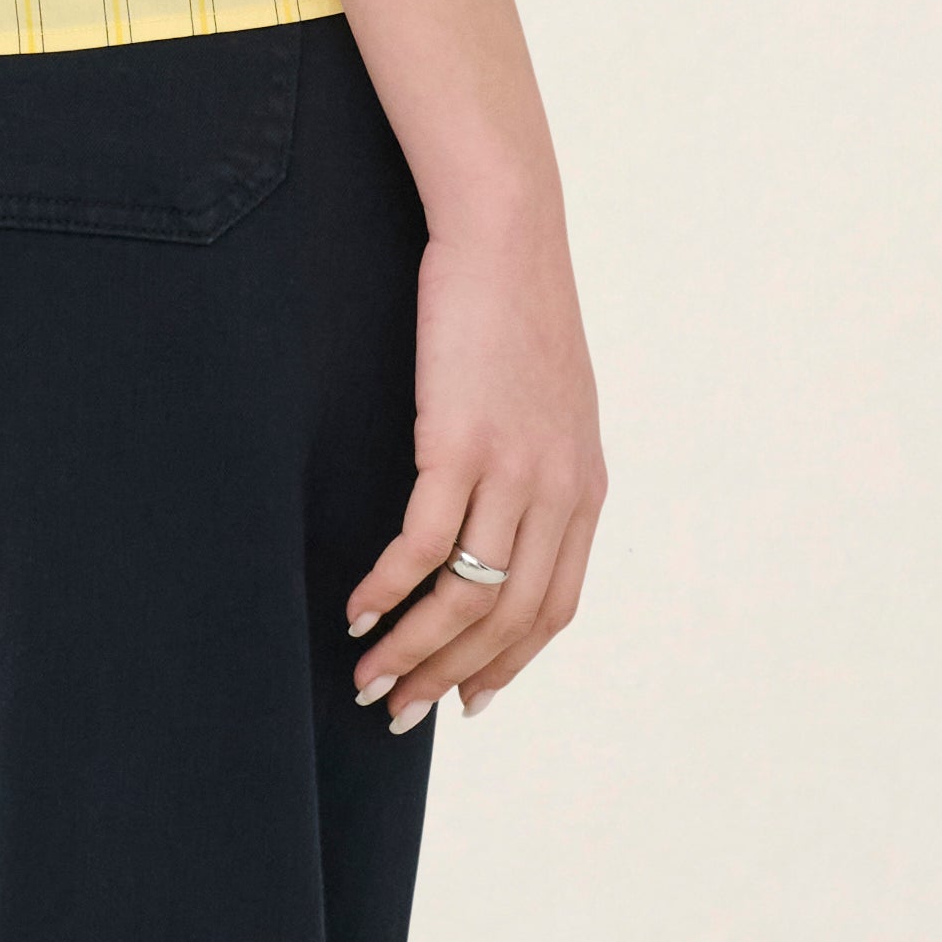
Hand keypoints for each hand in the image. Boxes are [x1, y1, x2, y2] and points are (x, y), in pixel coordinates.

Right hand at [345, 192, 603, 730]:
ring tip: (366, 676)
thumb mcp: (545, 405)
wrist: (506, 234)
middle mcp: (560, 493)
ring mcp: (516, 471)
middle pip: (508, 619)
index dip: (506, 664)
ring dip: (412, 649)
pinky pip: (423, 544)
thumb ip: (535, 469)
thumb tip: (499, 522)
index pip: (553, 609)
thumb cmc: (511, 312)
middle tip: (397, 708)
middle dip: (448, 676)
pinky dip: (388, 588)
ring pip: (465, 596)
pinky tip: (357, 607)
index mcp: (584, 491)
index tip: (464, 700)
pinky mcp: (463, 444)